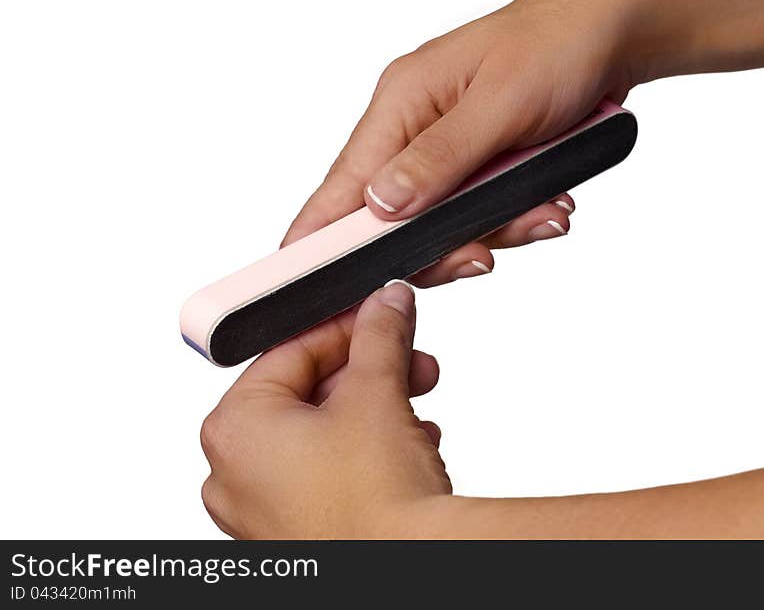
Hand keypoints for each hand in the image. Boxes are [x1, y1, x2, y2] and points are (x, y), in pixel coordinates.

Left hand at [199, 282, 452, 537]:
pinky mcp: (291, 532)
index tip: (378, 316)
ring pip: (320, 432)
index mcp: (234, 428)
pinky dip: (364, 450)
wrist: (408, 571)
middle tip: (408, 359)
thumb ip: (379, 336)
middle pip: (308, 391)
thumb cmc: (373, 507)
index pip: (291, 350)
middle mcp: (233, 472)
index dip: (346, 326)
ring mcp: (259, 508)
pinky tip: (406, 444)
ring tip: (416, 404)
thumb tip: (385, 306)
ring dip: (374, 409)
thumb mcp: (377, 394)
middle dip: (369, 372)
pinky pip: (324, 471)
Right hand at [281, 0, 647, 285]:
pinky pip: (484, 214)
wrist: (613, 34)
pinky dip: (516, 218)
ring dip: (497, 228)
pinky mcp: (480, 167)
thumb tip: (380, 205)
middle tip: (482, 253)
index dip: (324, 237)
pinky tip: (548, 205)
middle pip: (397, 220)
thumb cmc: (557, 44)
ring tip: (544, 212)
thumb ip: (440, 158)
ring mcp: (448, 152)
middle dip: (445, 242)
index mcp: (402, 103)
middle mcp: (415, 130)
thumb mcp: (500, 103)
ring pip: (447, 224)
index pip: (345, 183)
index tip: (313, 282)